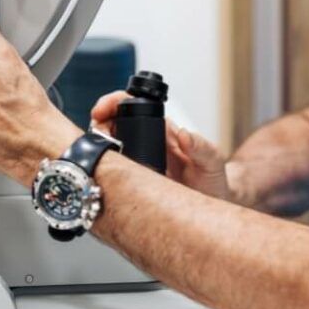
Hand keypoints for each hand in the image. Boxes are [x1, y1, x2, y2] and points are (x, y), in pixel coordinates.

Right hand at [91, 91, 234, 201]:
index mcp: (165, 132)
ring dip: (96, 145)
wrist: (213, 205)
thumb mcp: (212, 163)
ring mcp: (139, 160)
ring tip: (94, 154)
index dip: (115, 103)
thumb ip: (202, 148)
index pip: (135, 107)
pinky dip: (100, 167)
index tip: (104, 110)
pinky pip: (112, 169)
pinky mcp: (134, 179)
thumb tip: (185, 134)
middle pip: (114, 123)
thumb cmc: (214, 181)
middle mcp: (149, 142)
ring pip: (109, 145)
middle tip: (95, 133)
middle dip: (99, 123)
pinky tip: (97, 172)